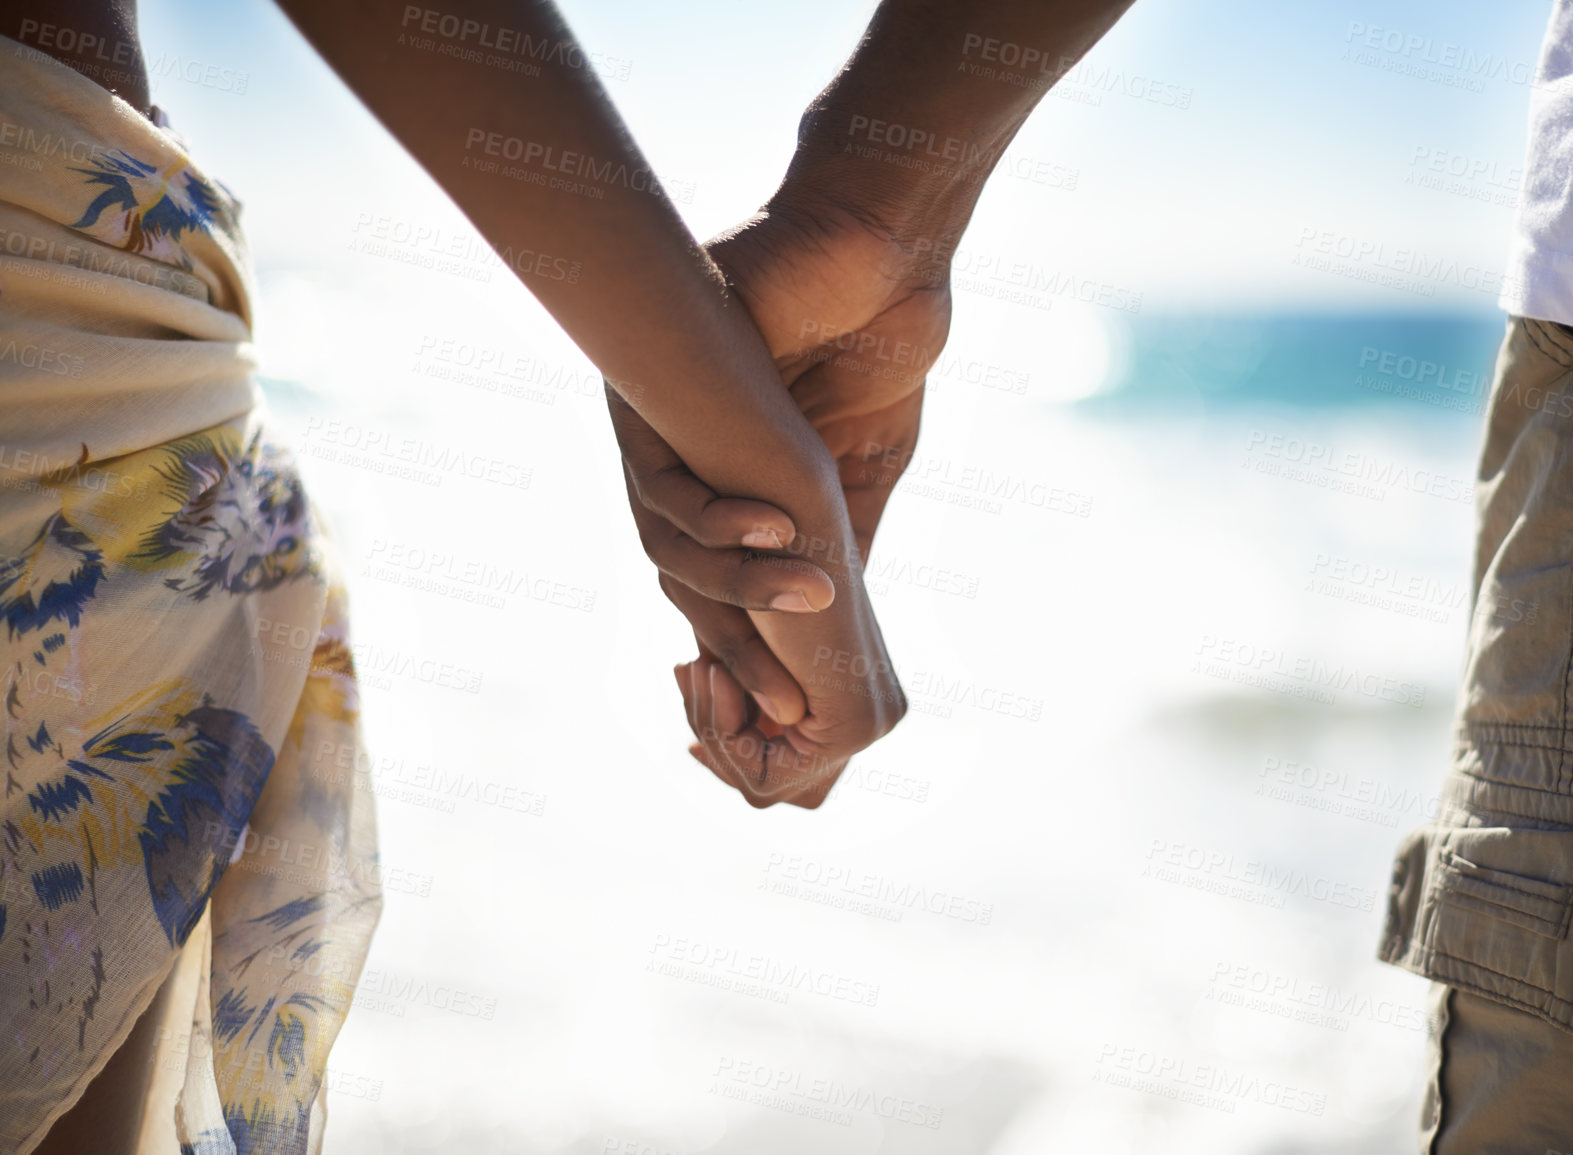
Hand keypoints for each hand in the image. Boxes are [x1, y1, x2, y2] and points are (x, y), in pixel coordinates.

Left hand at [612, 194, 951, 724]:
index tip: (791, 718)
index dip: (747, 664)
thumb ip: (843, 540)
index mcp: (732, 492)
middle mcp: (681, 467)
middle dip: (734, 656)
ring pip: (665, 545)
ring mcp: (657, 428)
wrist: (877, 242)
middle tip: (787, 711)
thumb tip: (840, 632)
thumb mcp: (864, 467)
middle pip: (680, 586)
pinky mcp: (646, 380)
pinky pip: (664, 477)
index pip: (718, 597)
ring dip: (738, 587)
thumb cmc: (876, 343)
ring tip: (814, 597)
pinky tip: (779, 526)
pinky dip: (721, 515)